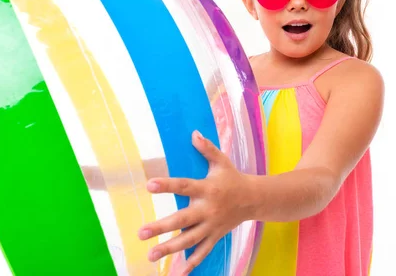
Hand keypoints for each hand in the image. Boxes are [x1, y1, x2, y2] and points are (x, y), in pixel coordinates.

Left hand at [138, 130, 252, 273]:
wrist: (255, 199)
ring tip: (151, 255)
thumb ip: (206, 148)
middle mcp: (208, 210)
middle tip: (141, 233)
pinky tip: (178, 273)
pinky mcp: (215, 236)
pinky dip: (191, 263)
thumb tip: (193, 133)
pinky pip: (202, 252)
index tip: (149, 185)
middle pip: (182, 220)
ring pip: (189, 240)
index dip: (167, 185)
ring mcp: (211, 226)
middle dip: (161, 227)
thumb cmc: (233, 178)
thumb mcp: (221, 161)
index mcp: (207, 189)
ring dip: (170, 249)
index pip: (184, 186)